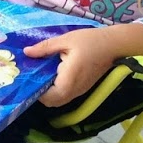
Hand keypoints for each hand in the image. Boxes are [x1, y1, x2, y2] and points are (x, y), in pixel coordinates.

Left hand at [25, 22, 142, 107]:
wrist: (115, 45)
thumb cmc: (91, 41)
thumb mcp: (66, 40)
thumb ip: (45, 48)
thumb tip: (27, 52)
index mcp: (68, 80)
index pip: (48, 97)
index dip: (36, 92)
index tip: (27, 79)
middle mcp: (74, 90)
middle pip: (52, 102)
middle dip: (40, 93)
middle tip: (32, 77)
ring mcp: (80, 91)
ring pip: (59, 100)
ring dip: (49, 93)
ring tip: (40, 76)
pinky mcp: (83, 88)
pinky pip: (66, 95)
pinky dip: (57, 90)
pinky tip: (53, 75)